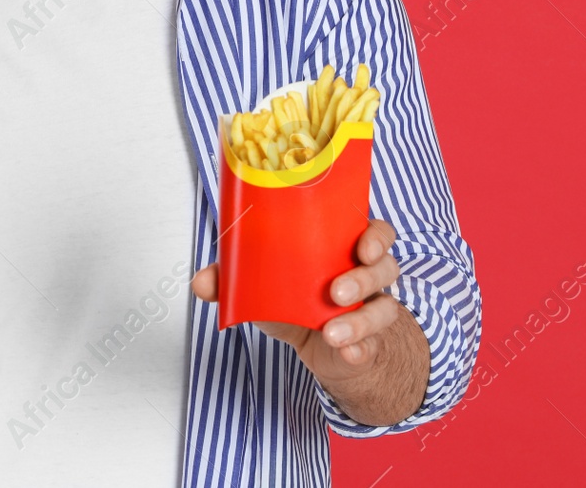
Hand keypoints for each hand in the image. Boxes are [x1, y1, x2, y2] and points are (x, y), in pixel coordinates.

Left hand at [191, 217, 404, 381]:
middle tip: (335, 291)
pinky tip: (348, 353)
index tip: (362, 246)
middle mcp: (367, 277)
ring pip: (384, 308)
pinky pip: (373, 345)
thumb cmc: (296, 299)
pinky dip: (360, 350)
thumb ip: (233, 280)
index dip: (376, 236)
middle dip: (363, 278)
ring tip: (333, 332)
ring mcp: (371, 310)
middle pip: (385, 268)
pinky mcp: (369, 343)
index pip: (377, 233)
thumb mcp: (266, 287)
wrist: (319, 345)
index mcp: (345, 250)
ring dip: (360, 320)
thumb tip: (200, 282)